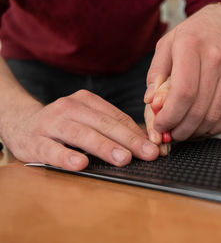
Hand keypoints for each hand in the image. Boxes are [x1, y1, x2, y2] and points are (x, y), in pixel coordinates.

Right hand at [1, 90, 159, 170]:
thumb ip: (113, 129)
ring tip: (124, 158)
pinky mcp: (34, 142)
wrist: (20, 123)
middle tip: (148, 153)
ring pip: (81, 134)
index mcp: (87, 101)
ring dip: (104, 147)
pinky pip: (52, 150)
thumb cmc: (64, 124)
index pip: (117, 117)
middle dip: (129, 139)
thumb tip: (146, 144)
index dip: (138, 132)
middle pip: (103, 124)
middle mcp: (70, 108)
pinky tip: (81, 164)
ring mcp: (51, 123)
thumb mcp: (87, 120)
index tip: (156, 146)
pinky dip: (67, 157)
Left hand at [144, 3, 220, 140]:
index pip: (183, 93)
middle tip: (169, 133)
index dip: (170, 116)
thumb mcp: (166, 45)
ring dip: (196, 131)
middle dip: (181, 129)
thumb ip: (155, 74)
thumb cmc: (191, 34)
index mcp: (191, 47)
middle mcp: (214, 60)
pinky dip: (212, 127)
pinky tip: (199, 126)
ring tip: (182, 131)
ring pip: (214, 115)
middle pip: (199, 109)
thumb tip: (151, 104)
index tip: (160, 125)